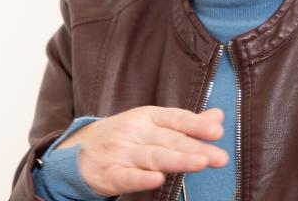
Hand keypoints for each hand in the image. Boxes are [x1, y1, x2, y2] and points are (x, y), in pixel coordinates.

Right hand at [56, 106, 227, 196]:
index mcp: (146, 117)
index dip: (196, 124)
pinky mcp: (110, 174)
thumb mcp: (150, 124)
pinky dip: (142, 178)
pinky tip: (157, 180)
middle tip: (219, 157)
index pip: (174, 118)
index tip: (217, 131)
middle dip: (195, 148)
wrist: (77, 152)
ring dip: (177, 160)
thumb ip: (185, 123)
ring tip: (200, 163)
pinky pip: (127, 177)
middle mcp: (134, 132)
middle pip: (169, 140)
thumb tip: (218, 118)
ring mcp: (121, 153)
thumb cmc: (122, 138)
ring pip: (152, 157)